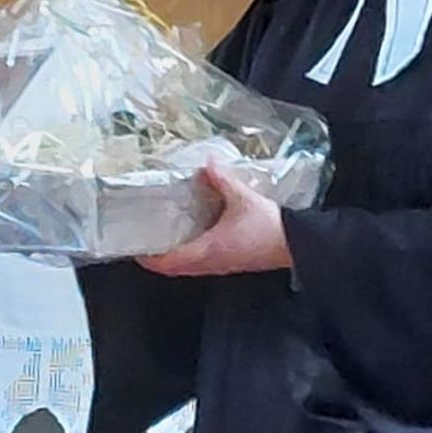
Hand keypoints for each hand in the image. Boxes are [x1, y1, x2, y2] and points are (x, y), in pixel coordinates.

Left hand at [138, 165, 293, 277]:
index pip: (167, 262)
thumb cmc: (269, 228)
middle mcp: (210, 263)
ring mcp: (221, 266)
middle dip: (157, 259)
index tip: (135, 248)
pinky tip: (194, 237)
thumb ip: (221, 180)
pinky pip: (202, 264)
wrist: (296, 245)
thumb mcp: (243, 198)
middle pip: (174, 269)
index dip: (148, 258)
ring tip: (165, 238)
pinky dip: (190, 255)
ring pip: (188, 268)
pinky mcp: (231, 263)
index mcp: (206, 250)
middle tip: (146, 242)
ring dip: (174, 258)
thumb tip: (206, 163)